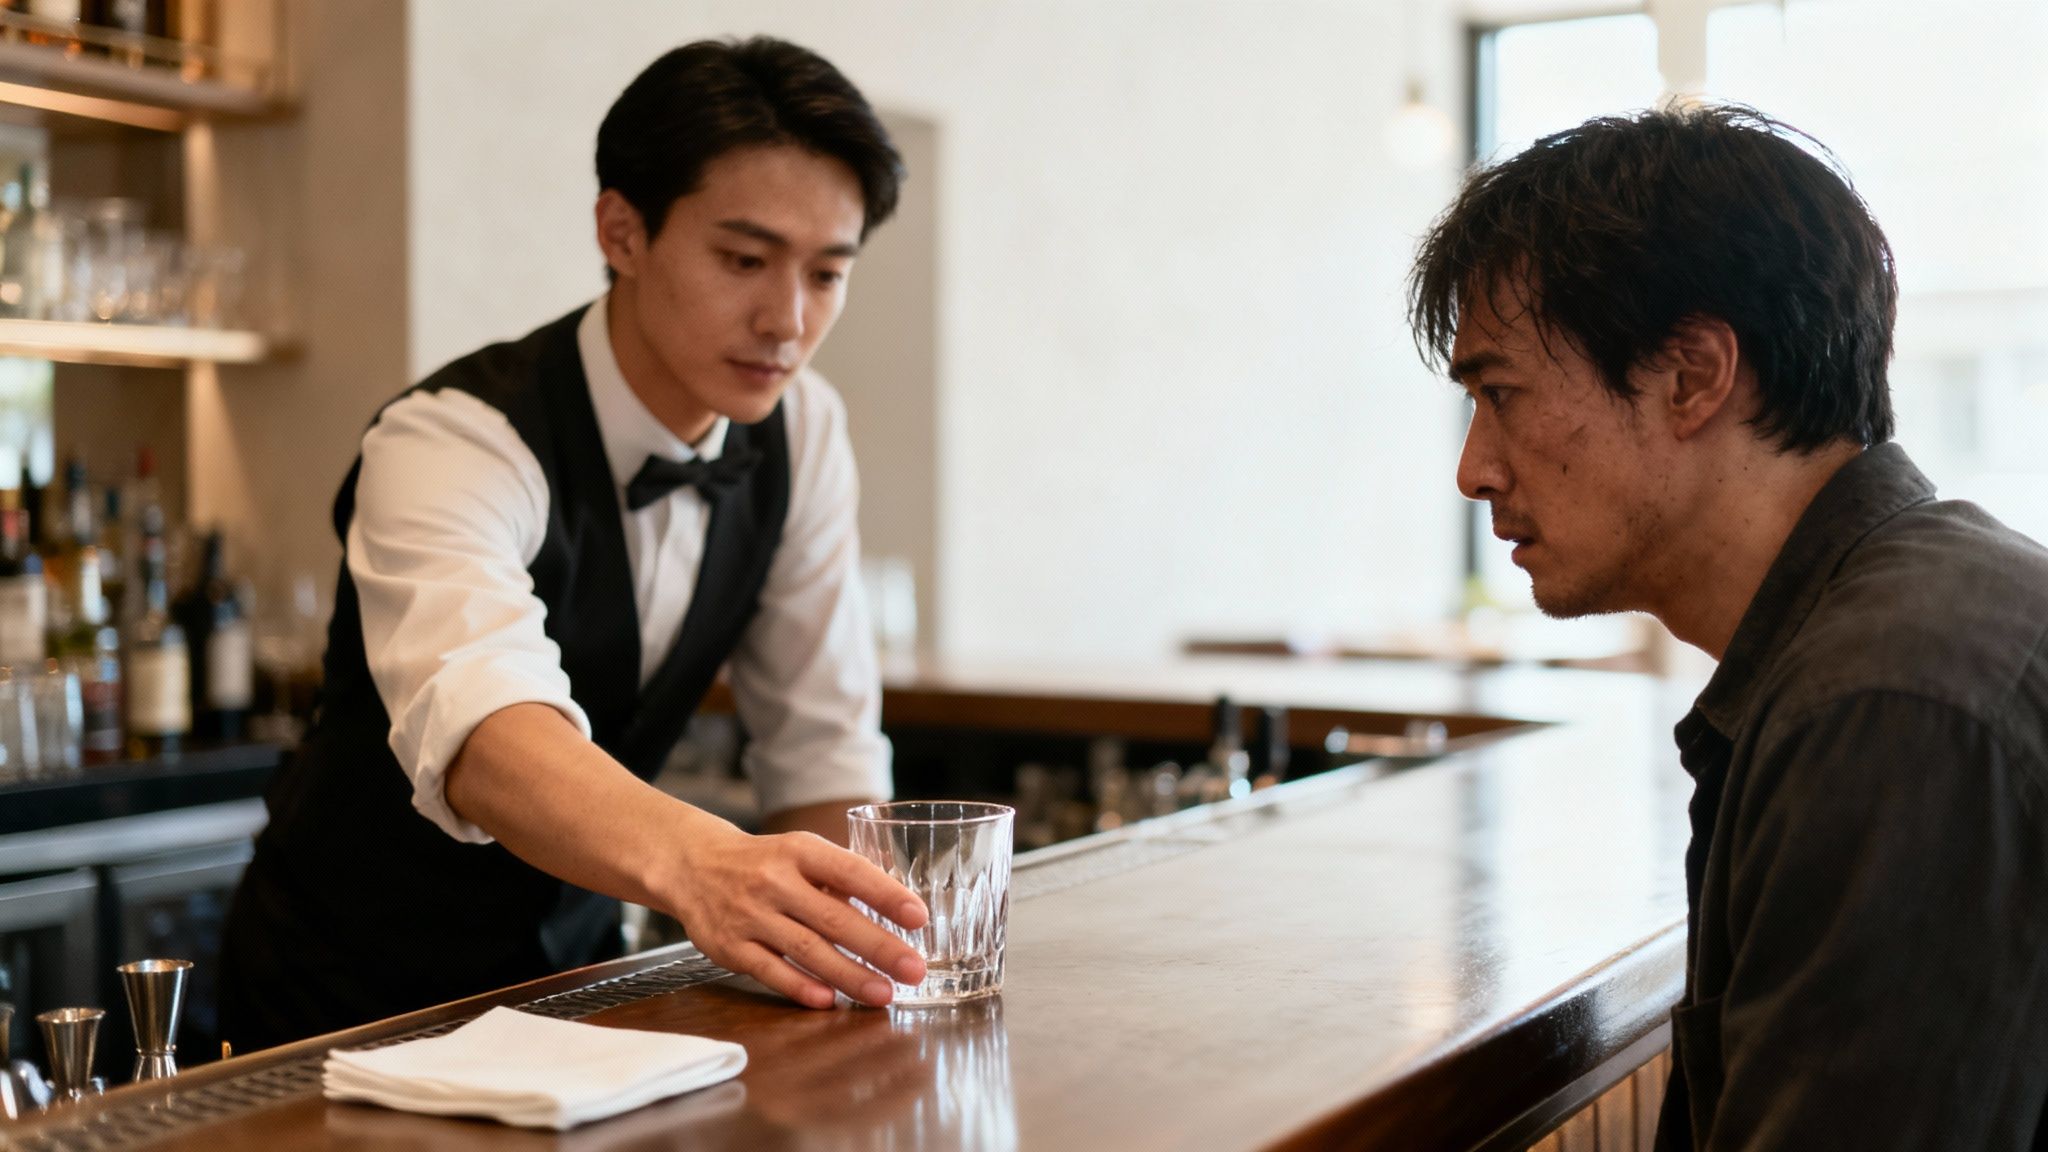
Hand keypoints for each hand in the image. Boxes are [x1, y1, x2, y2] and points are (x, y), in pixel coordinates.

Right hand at [660, 816, 928, 1008]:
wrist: (693, 866)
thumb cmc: (764, 863)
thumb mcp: (801, 853)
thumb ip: (842, 878)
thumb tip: (898, 905)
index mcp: (799, 850)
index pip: (849, 870)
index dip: (886, 894)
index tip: (918, 917)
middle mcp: (773, 881)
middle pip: (833, 918)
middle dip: (879, 947)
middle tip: (914, 969)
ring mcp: (749, 915)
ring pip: (806, 950)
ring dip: (849, 975)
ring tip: (884, 993)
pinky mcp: (729, 947)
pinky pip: (770, 971)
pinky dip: (801, 987)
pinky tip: (830, 1000)